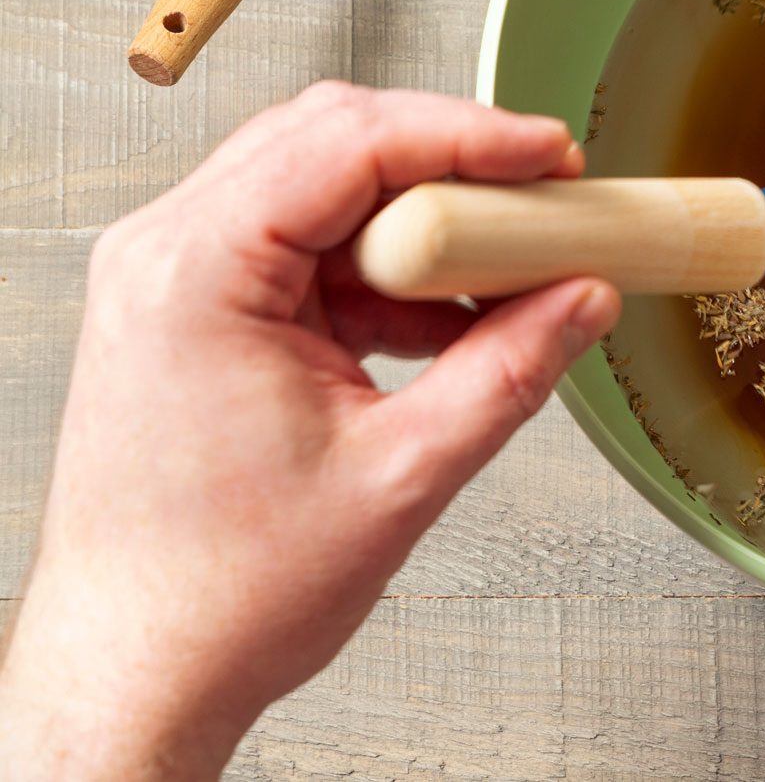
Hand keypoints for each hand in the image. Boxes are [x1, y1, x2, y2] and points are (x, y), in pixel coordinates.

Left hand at [0, 83, 620, 780]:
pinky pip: (310, 247)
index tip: (553, 157)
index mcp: (194, 274)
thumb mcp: (401, 475)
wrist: (140, 667)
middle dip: (451, 165)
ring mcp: (176, 280)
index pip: (348, 143)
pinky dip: (389, 269)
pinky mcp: (198, 312)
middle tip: (545, 201)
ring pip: (324, 188)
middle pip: (331, 141)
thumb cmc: (220, 593)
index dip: (468, 136)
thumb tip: (585, 298)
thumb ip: (510, 371)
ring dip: (422, 221)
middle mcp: (167, 255)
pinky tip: (453, 318)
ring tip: (508, 272)